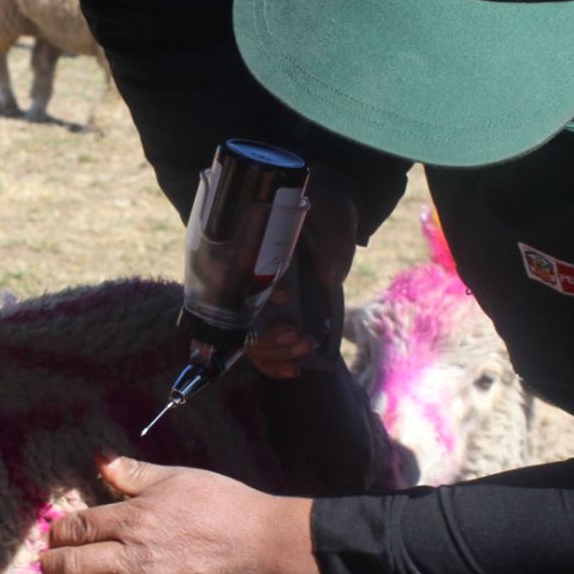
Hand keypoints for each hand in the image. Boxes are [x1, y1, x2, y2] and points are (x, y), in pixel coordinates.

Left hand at [41, 453, 329, 573]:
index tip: (53, 536)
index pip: (78, 527)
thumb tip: (99, 457)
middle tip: (43, 569)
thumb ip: (133, 472)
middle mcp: (131, 557)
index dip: (59, 532)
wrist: (263, 545)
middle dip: (51, 567)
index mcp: (132, 519)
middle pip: (74, 565)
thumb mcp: (176, 477)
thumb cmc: (223, 504)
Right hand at [246, 184, 358, 379]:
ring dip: (273, 353)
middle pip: (236, 318)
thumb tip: (329, 279)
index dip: (257, 295)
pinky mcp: (269, 309)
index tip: (285, 300)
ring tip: (304, 348)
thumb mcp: (337, 212)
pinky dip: (272, 363)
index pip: (236, 278)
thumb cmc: (327, 202)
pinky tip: (292, 370)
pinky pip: (258, 344)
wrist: (326, 202)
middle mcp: (244, 273)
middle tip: (300, 336)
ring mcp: (255, 294)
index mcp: (250, 245)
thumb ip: (336, 240)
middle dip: (267, 338)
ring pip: (247, 337)